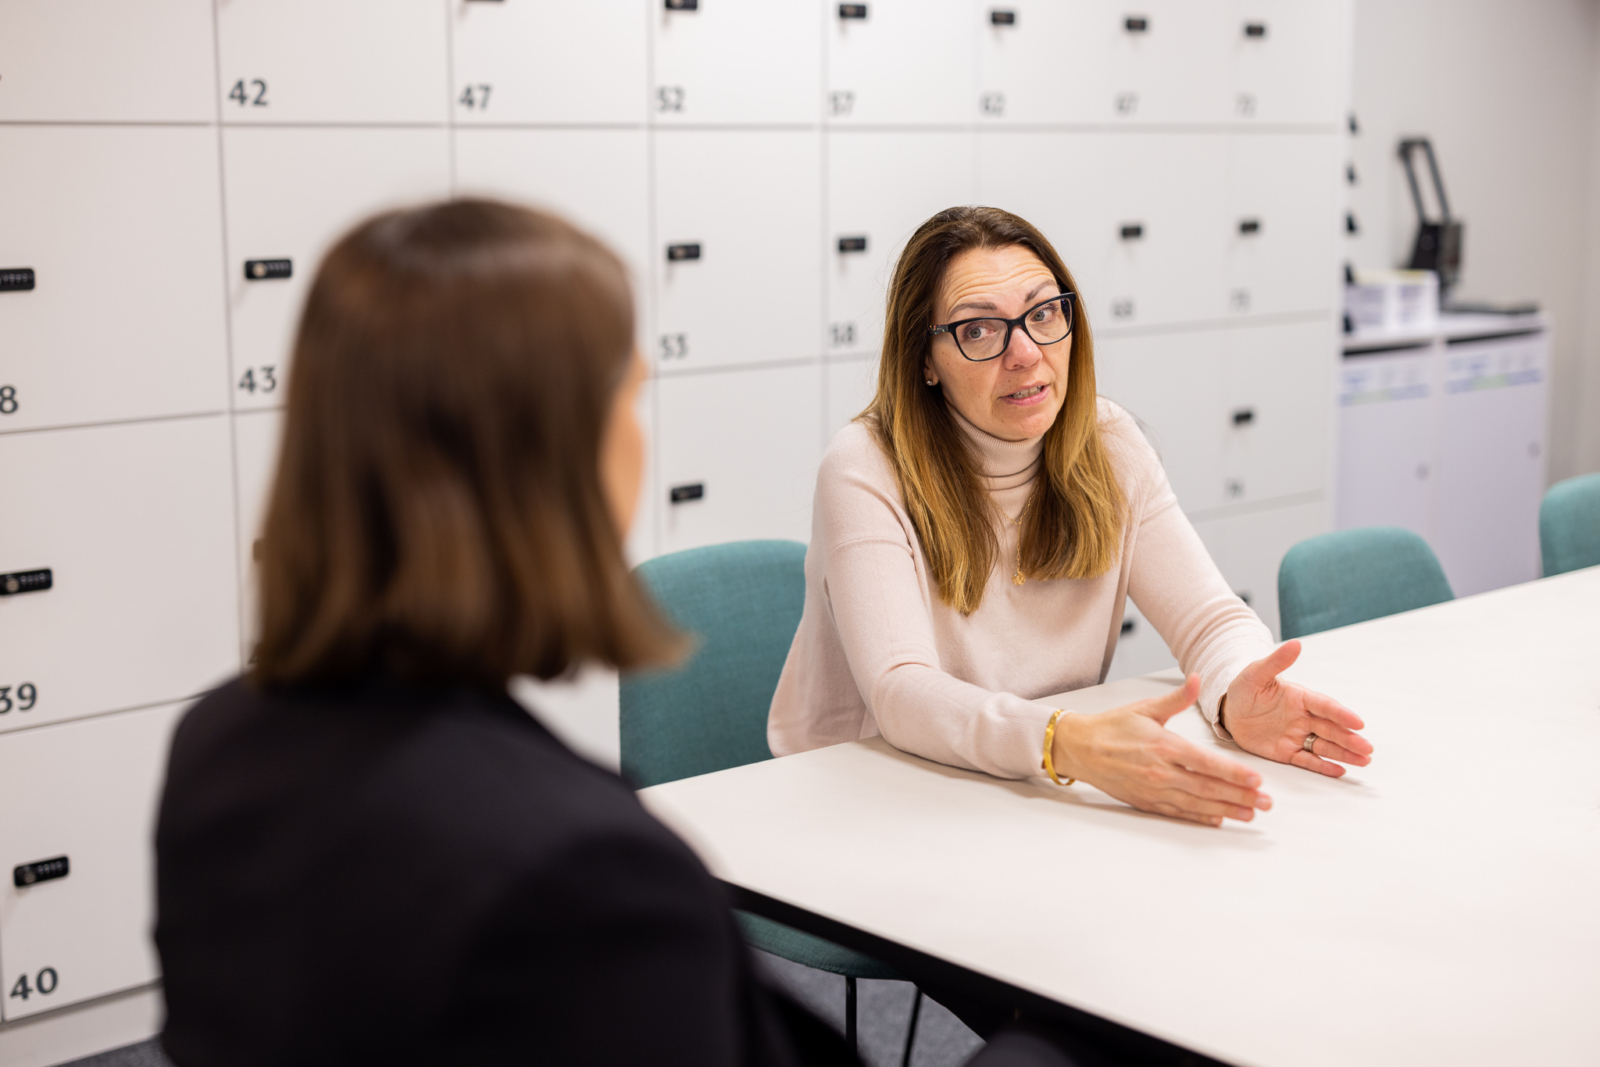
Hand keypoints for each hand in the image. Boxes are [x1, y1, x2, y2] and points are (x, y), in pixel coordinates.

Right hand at [1052, 674, 1270, 826]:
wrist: (1079, 748)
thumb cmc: (1112, 727)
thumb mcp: (1145, 708)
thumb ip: (1177, 698)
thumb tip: (1198, 678)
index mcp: (1164, 746)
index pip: (1206, 763)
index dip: (1234, 774)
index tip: (1257, 780)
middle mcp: (1161, 771)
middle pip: (1208, 788)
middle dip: (1240, 796)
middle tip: (1266, 802)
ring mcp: (1153, 789)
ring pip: (1197, 804)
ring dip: (1227, 810)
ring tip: (1250, 814)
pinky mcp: (1146, 801)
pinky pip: (1178, 812)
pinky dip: (1200, 817)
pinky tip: (1219, 819)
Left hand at [1222, 640, 1372, 776]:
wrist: (1229, 711)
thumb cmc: (1244, 689)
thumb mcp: (1256, 674)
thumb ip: (1276, 662)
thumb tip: (1296, 643)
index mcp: (1300, 697)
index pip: (1325, 706)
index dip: (1342, 715)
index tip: (1359, 723)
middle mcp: (1303, 717)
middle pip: (1331, 729)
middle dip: (1350, 739)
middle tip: (1368, 749)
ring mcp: (1297, 736)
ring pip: (1324, 746)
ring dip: (1344, 754)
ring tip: (1364, 761)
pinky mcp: (1287, 752)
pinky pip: (1307, 760)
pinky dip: (1322, 766)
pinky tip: (1339, 771)